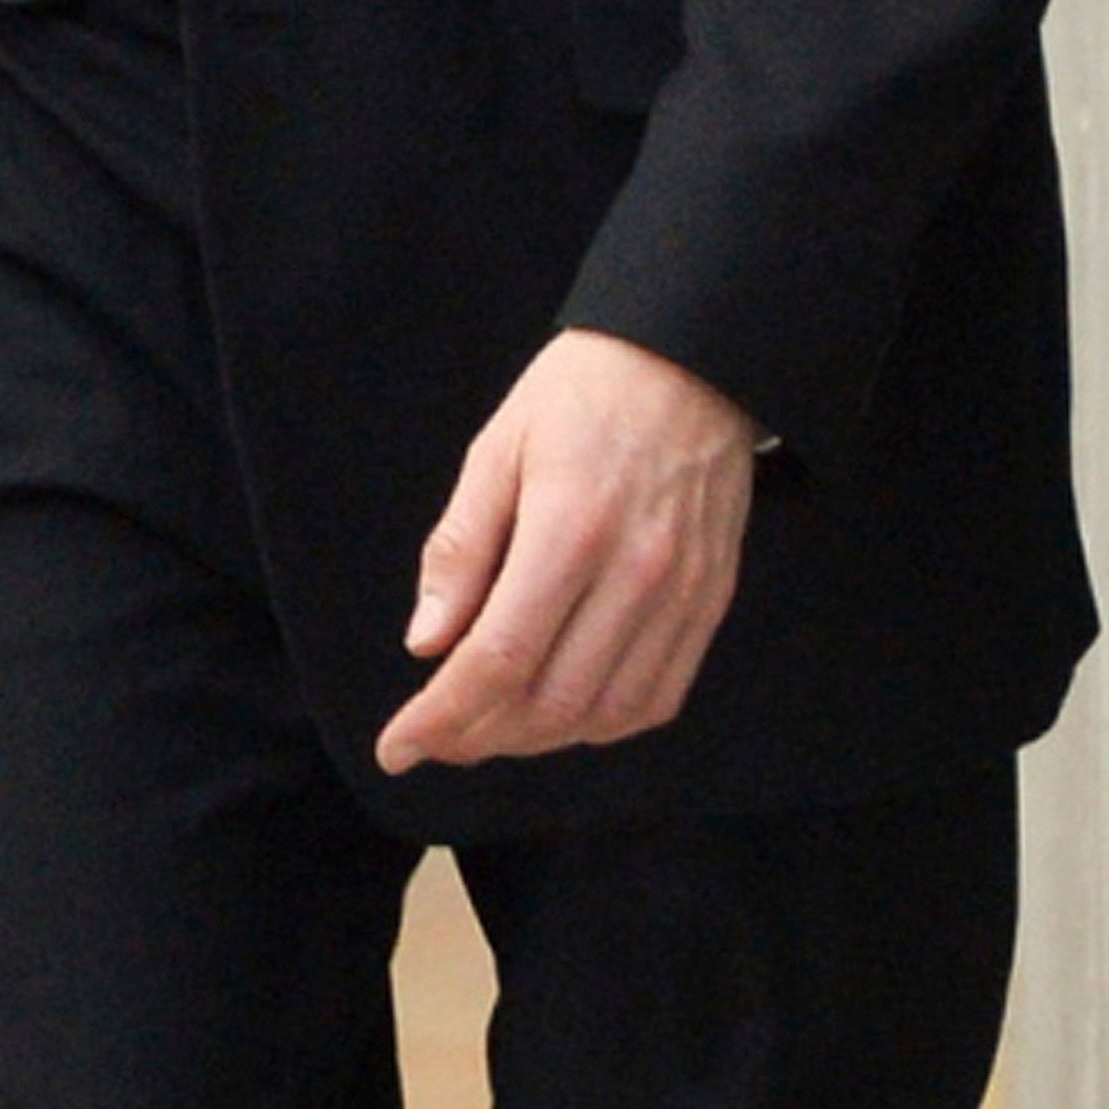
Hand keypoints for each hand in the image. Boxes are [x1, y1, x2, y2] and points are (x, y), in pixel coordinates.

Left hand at [373, 328, 758, 772]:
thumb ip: (460, 551)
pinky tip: (560, 712)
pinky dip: (604, 723)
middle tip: (434, 738)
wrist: (691, 360)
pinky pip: (659, 695)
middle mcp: (636, 575)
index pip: (498, 657)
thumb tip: (425, 643)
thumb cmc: (580, 396)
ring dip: (539, 739)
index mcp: (570, 530)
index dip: (441, 717)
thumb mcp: (495, 452)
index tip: (397, 748)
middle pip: (551, 700)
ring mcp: (683, 595)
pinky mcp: (712, 602)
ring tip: (487, 728)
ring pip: (606, 712)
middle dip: (480, 736)